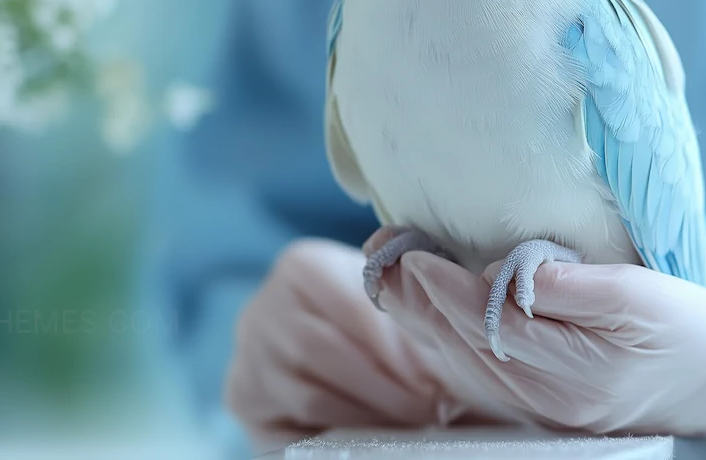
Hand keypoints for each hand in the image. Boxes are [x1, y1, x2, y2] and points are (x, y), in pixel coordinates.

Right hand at [224, 239, 489, 448]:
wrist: (329, 353)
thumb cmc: (378, 330)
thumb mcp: (397, 312)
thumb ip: (421, 312)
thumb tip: (463, 319)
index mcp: (302, 267)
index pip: (355, 304)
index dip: (400, 347)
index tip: (439, 378)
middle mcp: (261, 307)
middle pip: (327, 351)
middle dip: (388, 387)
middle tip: (433, 411)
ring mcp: (245, 355)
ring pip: (310, 394)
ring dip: (369, 416)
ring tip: (412, 426)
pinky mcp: (242, 399)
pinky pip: (292, 424)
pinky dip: (339, 435)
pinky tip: (374, 437)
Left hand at [378, 251, 705, 459]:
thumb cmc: (698, 328)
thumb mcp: (645, 293)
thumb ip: (577, 284)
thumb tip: (515, 267)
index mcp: (579, 373)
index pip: (490, 327)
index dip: (444, 287)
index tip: (411, 248)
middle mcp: (554, 404)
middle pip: (467, 352)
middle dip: (417, 302)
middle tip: (380, 251)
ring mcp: (549, 414)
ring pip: (467, 370)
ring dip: (423, 322)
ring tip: (392, 275)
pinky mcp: (550, 410)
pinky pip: (483, 381)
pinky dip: (449, 344)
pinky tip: (429, 313)